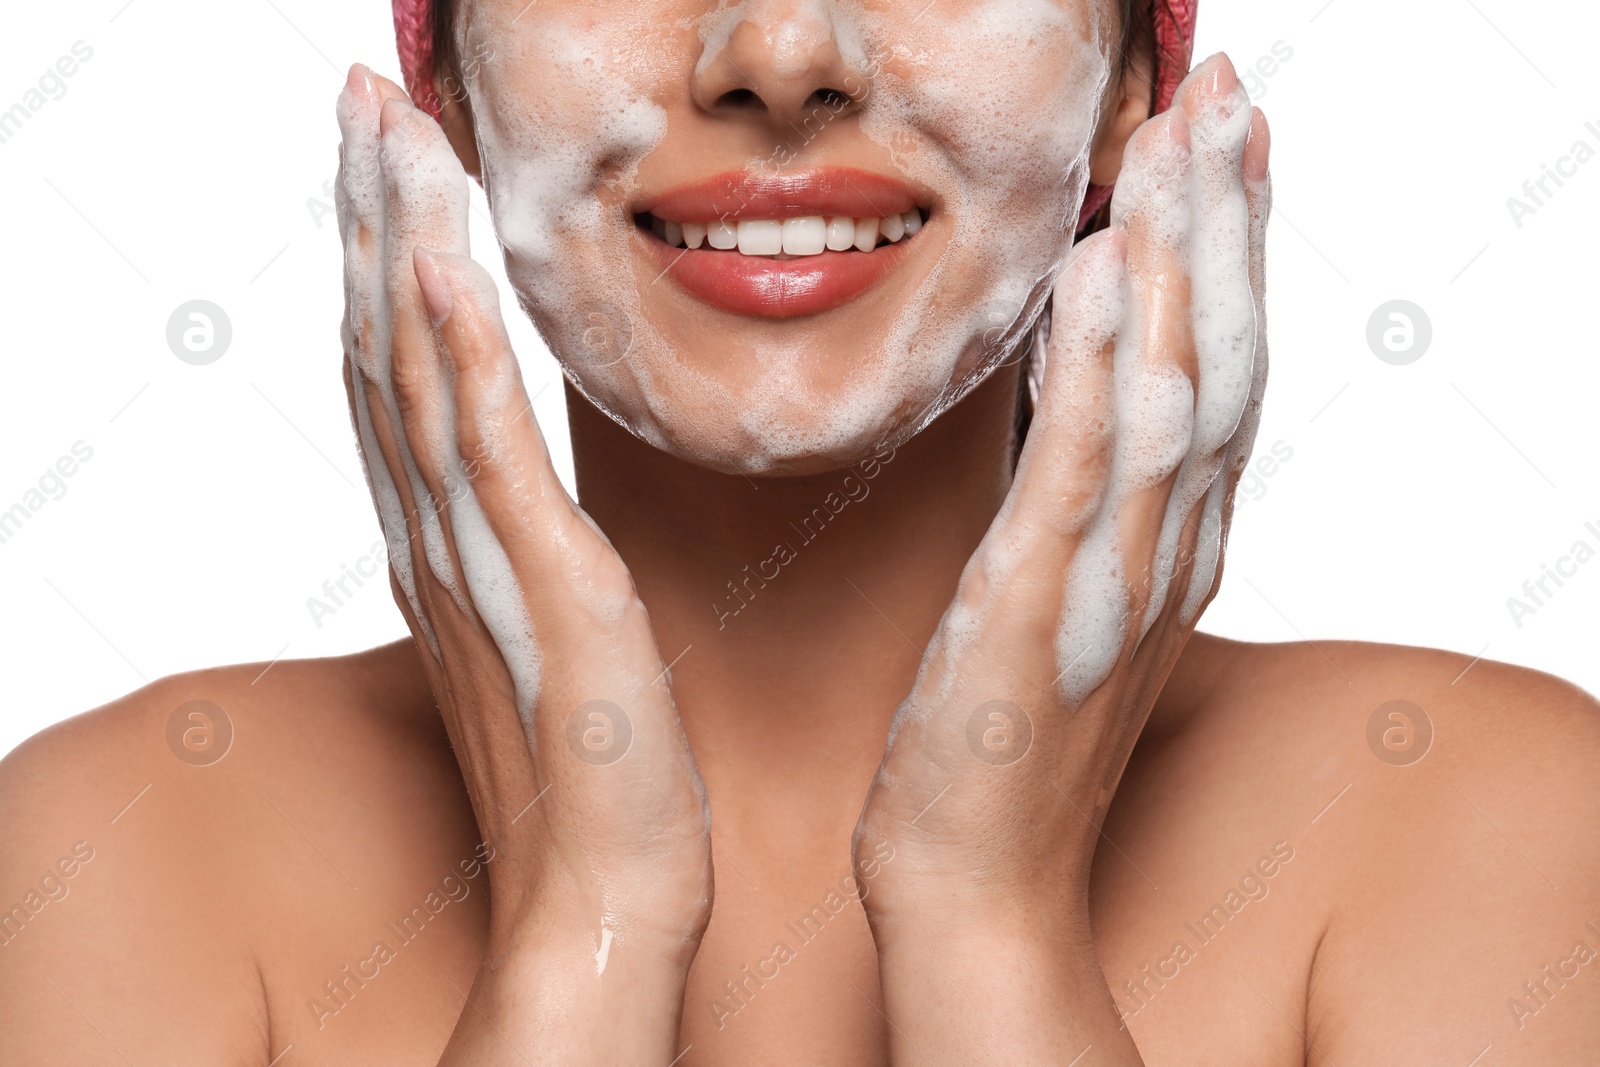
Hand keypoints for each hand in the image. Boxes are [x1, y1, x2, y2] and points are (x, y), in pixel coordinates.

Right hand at [336, 65, 708, 1061]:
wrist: (606, 896)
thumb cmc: (592, 775)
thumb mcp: (549, 634)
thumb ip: (522, 553)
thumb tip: (519, 501)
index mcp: (449, 548)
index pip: (401, 378)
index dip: (386, 263)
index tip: (388, 166)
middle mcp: (438, 543)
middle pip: (384, 351)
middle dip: (372, 218)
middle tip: (359, 103)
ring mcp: (480, 563)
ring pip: (416, 376)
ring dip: (398, 245)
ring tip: (384, 131)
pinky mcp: (540, 591)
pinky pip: (483, 456)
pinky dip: (455, 356)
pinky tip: (440, 267)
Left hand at [853, 54, 1270, 1061]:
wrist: (974, 881)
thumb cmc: (1001, 745)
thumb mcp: (1058, 602)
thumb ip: (1081, 504)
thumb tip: (1074, 401)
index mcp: (1170, 544)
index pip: (1220, 370)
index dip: (1236, 251)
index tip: (1232, 146)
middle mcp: (1168, 550)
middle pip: (1223, 354)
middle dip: (1229, 215)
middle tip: (1229, 94)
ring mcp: (1114, 576)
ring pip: (1174, 387)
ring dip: (1183, 251)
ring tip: (1180, 132)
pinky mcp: (1041, 600)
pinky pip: (1085, 459)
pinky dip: (1103, 355)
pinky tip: (1097, 261)